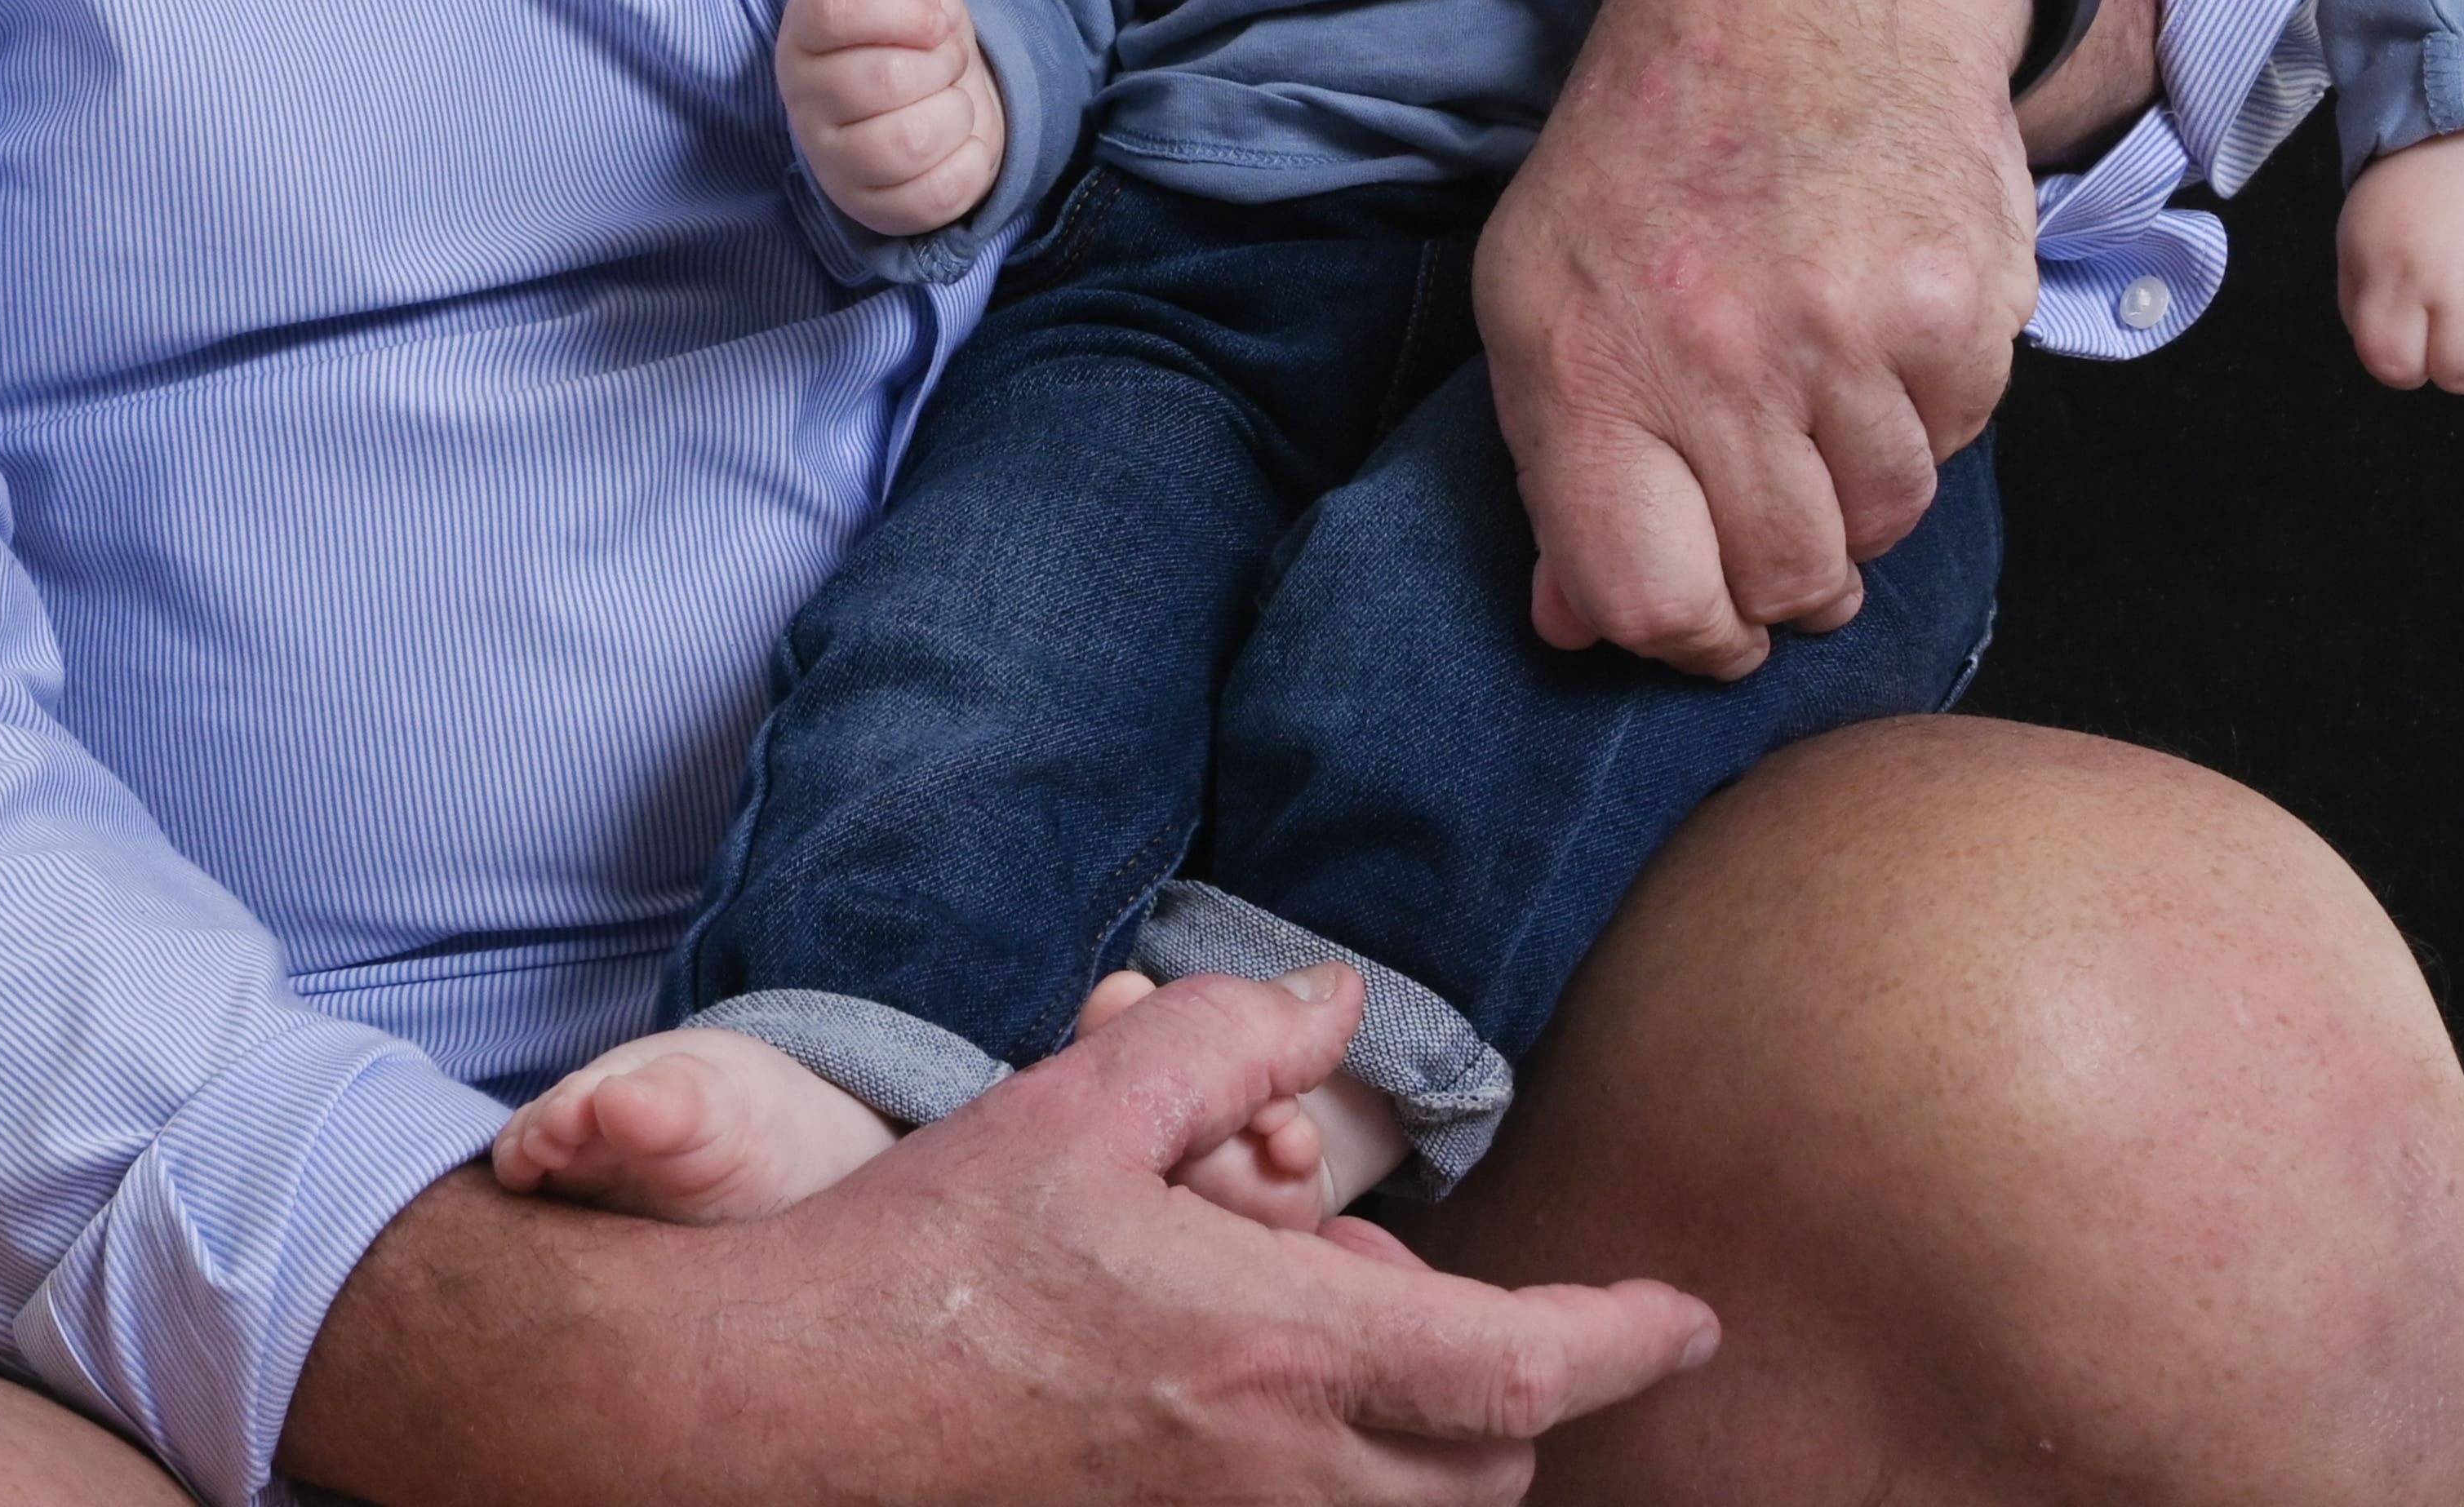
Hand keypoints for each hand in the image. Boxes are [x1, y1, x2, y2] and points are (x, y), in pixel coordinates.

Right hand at [282, 965, 1717, 1504]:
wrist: (776, 1419)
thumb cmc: (925, 1258)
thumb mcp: (1077, 1108)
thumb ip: (1224, 1047)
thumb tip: (1338, 1004)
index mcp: (1277, 1349)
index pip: (1523, 1367)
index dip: (1626, 1341)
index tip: (1687, 1318)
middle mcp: (1277, 1480)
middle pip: (1486, 1465)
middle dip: (1506, 1390)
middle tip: (1430, 1301)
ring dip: (1423, 1452)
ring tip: (1335, 1361)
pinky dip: (1338, 1491)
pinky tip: (1258, 1432)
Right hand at [778, 0, 1007, 234]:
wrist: (929, 89)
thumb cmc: (907, 26)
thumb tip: (920, 0)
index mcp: (803, 29)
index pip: (835, 8)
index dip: (903, 10)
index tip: (934, 19)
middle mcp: (804, 98)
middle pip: (885, 78)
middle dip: (941, 61)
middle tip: (944, 59)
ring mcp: (832, 161)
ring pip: (910, 142)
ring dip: (955, 112)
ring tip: (949, 100)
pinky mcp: (872, 208)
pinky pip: (937, 192)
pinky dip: (970, 159)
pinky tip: (957, 142)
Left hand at [1474, 0, 2159, 678]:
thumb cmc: (1655, 147)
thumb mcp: (1542, 283)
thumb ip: (1556, 464)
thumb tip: (1575, 627)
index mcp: (1580, 356)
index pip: (1644, 597)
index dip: (1686, 639)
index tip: (1710, 618)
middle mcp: (1709, 353)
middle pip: (1783, 580)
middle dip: (1786, 570)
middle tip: (1780, 488)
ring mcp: (1842, 331)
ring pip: (1884, 520)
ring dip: (1860, 481)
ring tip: (1823, 370)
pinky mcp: (1955, 306)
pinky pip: (1957, 440)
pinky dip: (1928, 406)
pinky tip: (1883, 312)